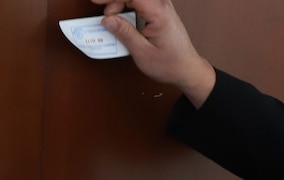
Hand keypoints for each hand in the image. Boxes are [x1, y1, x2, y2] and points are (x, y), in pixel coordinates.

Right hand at [91, 0, 215, 106]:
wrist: (187, 68)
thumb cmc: (169, 63)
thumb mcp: (142, 52)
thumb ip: (124, 33)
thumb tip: (107, 19)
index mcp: (158, 13)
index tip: (96, 2)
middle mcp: (162, 5)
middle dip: (115, 1)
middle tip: (106, 16)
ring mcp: (162, 6)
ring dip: (120, 3)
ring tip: (113, 20)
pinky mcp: (159, 11)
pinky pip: (140, 2)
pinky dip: (127, 6)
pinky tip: (121, 18)